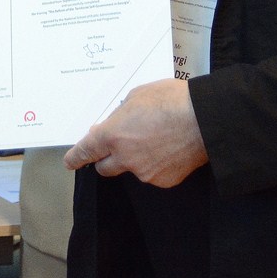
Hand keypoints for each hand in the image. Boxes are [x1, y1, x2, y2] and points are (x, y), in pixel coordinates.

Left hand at [63, 79, 207, 187]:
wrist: (205, 120)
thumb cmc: (172, 101)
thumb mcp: (137, 96)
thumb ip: (120, 115)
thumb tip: (114, 124)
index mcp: (112, 135)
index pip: (85, 152)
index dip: (76, 158)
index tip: (71, 162)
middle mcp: (125, 158)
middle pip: (104, 168)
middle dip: (107, 158)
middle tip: (120, 145)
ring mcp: (144, 172)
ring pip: (131, 170)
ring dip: (135, 159)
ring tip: (156, 139)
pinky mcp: (163, 181)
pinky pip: (152, 174)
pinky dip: (155, 164)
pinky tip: (168, 148)